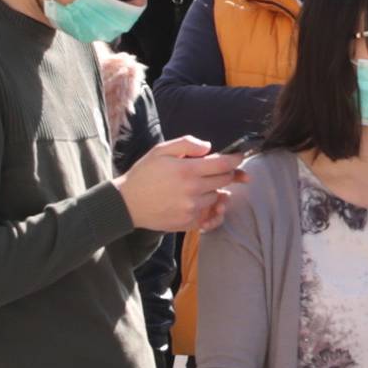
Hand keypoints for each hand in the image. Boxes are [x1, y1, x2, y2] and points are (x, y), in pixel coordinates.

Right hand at [119, 136, 246, 235]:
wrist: (127, 203)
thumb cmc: (144, 174)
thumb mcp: (161, 150)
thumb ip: (186, 144)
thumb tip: (208, 147)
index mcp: (187, 170)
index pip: (223, 165)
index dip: (235, 160)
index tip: (240, 157)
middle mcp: (193, 190)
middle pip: (225, 181)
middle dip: (229, 174)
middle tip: (228, 170)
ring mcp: (191, 208)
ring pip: (217, 197)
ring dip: (215, 190)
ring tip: (204, 185)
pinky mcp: (188, 223)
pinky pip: (208, 214)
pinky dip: (208, 207)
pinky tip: (199, 200)